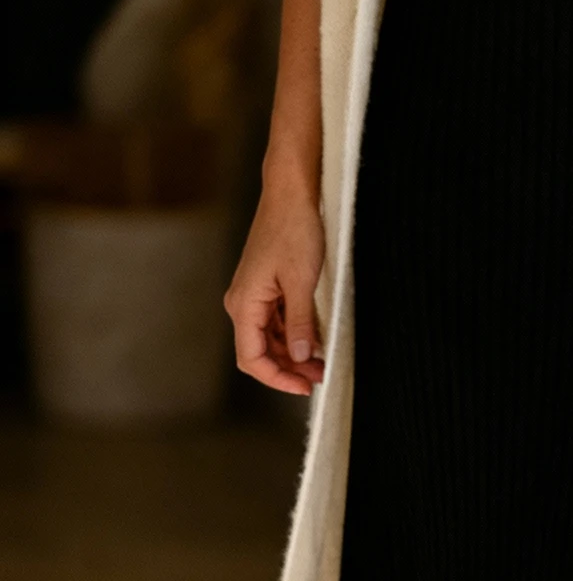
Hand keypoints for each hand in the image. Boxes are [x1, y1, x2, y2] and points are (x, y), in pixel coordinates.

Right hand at [224, 181, 325, 395]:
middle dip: (288, 368)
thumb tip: (299, 356)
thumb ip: (300, 323)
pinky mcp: (267, 287)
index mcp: (244, 304)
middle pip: (260, 351)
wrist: (292, 193)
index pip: (252, 358)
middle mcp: (243, 302)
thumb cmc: (294, 230)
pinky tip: (315, 339)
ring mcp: (254, 295)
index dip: (278, 378)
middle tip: (320, 377)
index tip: (305, 387)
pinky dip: (294, 334)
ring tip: (322, 362)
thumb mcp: (302, 282)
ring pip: (269, 338)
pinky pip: (276, 321)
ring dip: (293, 353)